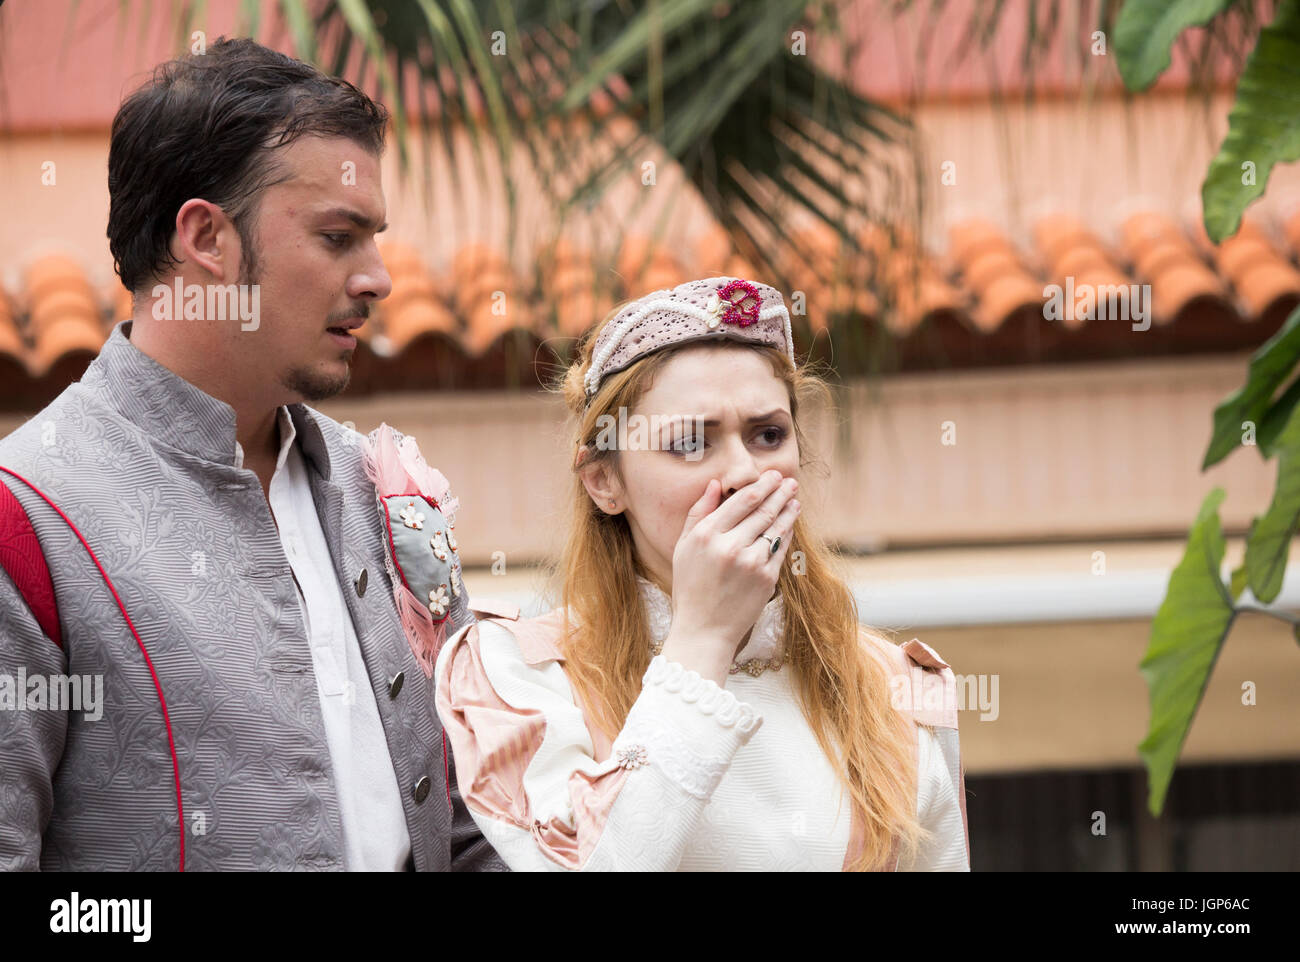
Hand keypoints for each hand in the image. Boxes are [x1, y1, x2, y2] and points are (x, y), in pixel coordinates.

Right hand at [658, 470, 800, 684]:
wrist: (704, 630)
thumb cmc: (691, 587)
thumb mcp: (683, 548)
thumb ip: (697, 513)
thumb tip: (714, 484)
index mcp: (706, 535)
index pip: (741, 501)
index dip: (761, 485)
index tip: (772, 476)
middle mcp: (729, 546)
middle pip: (762, 510)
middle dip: (780, 492)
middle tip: (790, 481)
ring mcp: (750, 563)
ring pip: (776, 527)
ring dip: (789, 509)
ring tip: (795, 497)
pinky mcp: (766, 579)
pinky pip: (781, 549)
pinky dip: (787, 533)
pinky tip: (791, 523)